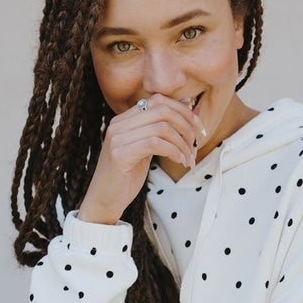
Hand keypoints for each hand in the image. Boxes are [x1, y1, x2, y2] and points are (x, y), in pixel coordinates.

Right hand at [79, 93, 207, 222]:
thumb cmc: (125, 177)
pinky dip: (173, 151)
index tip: (199, 128)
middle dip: (186, 126)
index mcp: (124, 119)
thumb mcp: (146, 149)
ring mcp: (117, 138)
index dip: (183, 111)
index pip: (158, 100)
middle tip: (195, 145)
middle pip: (162, 109)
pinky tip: (178, 161)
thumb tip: (186, 103)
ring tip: (187, 158)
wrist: (103, 201)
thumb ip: (161, 128)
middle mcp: (118, 124)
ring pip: (161, 127)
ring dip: (182, 143)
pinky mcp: (120, 154)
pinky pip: (154, 143)